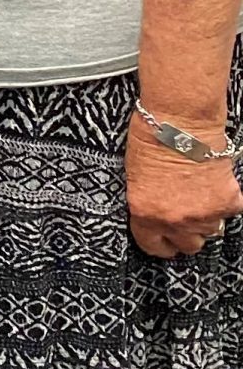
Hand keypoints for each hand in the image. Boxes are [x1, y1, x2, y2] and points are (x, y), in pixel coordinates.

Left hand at [126, 109, 242, 257]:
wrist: (181, 122)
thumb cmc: (152, 140)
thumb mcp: (138, 178)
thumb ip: (150, 204)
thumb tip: (161, 216)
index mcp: (145, 214)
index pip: (154, 246)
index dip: (162, 244)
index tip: (166, 243)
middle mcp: (175, 220)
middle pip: (189, 245)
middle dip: (188, 233)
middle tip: (187, 216)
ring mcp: (205, 214)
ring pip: (212, 230)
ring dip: (208, 217)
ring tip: (201, 193)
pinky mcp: (228, 203)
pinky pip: (231, 212)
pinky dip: (227, 201)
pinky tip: (216, 183)